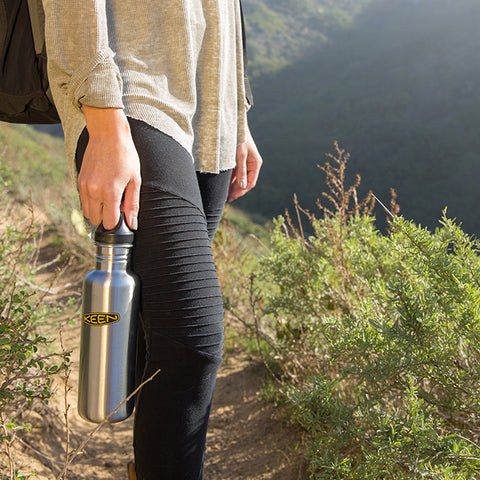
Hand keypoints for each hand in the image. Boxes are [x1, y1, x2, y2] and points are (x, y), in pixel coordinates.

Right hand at [77, 107, 140, 229]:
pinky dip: (92, 202)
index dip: (117, 223)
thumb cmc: (125, 156)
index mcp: (110, 192)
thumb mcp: (135, 180)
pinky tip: (102, 190)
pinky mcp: (79, 180)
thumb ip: (132, 204)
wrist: (108, 134)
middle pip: (96, 220)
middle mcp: (94, 191)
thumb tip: (132, 224)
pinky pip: (83, 200)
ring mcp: (84, 186)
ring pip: (87, 212)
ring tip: (110, 198)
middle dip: (106, 218)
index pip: (109, 223)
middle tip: (117, 206)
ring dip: (98, 211)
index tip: (123, 217)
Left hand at [228, 124, 262, 201]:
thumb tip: (242, 186)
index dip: (241, 192)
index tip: (231, 198)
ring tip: (223, 195)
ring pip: (239, 179)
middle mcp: (251, 165)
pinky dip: (229, 179)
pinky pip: (234, 173)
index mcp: (255, 164)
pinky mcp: (238, 160)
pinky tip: (223, 185)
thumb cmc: (238, 137)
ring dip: (232, 186)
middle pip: (244, 182)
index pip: (250, 183)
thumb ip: (241, 171)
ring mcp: (245, 163)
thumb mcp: (240, 155)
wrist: (233, 123)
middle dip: (236, 191)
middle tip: (226, 199)